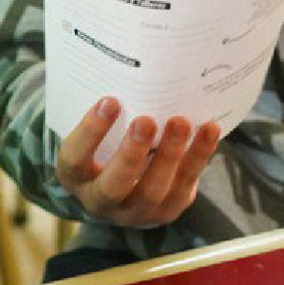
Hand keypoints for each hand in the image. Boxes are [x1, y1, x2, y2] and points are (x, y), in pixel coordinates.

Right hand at [57, 96, 220, 228]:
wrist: (123, 188)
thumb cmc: (105, 146)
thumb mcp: (96, 134)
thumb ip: (107, 115)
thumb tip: (133, 72)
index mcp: (75, 177)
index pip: (75, 159)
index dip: (90, 132)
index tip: (109, 101)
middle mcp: (101, 202)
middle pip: (113, 186)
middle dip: (131, 153)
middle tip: (145, 120)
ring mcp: (136, 212)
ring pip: (153, 191)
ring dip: (170, 154)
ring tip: (181, 122)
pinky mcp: (167, 211)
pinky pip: (184, 187)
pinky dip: (198, 156)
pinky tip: (208, 129)